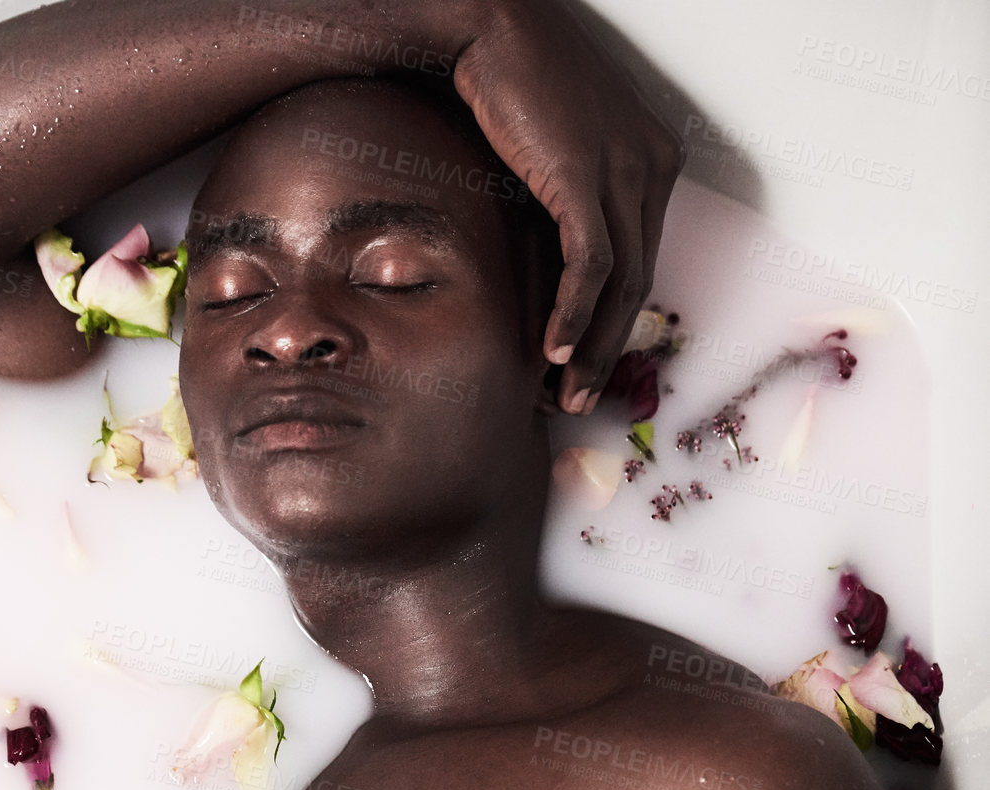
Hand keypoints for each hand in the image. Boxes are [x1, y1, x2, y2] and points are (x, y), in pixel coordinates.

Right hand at [450, 0, 684, 410]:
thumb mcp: (558, 153)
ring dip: (590, 346)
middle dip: (607, 349)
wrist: (490, 24)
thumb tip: (556, 271)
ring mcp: (624, 169)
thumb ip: (570, 206)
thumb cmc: (514, 85)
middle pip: (638, 282)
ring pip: (620, 284)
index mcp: (654, 160)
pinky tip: (553, 348)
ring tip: (566, 391)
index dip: (615, 323)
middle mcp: (652, 164)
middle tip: (579, 398)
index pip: (642, 262)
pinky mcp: (585, 176)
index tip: (587, 365)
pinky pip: (590, 265)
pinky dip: (572, 312)